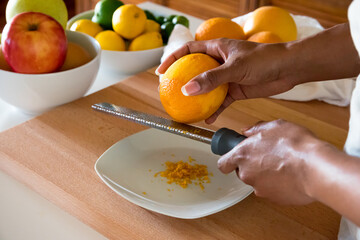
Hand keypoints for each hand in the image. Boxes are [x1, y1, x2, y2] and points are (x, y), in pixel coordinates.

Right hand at [157, 39, 295, 122]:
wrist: (287, 69)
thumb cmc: (263, 60)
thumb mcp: (235, 67)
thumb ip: (211, 78)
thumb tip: (187, 90)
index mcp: (217, 48)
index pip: (189, 50)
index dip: (173, 58)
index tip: (161, 71)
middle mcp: (219, 62)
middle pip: (195, 71)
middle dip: (183, 81)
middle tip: (171, 94)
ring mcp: (227, 77)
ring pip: (207, 88)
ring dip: (197, 99)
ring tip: (186, 110)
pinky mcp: (236, 90)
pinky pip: (220, 101)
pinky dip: (214, 110)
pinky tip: (207, 120)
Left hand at [218, 119, 321, 204]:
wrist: (316, 168)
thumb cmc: (296, 146)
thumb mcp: (275, 126)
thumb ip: (257, 128)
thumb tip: (248, 131)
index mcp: (243, 155)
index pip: (223, 163)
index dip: (229, 160)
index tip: (234, 157)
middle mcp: (247, 174)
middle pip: (242, 172)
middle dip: (251, 166)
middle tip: (267, 156)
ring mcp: (260, 188)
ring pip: (258, 181)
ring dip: (266, 175)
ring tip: (283, 165)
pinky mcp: (273, 199)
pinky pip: (272, 190)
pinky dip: (278, 185)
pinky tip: (290, 175)